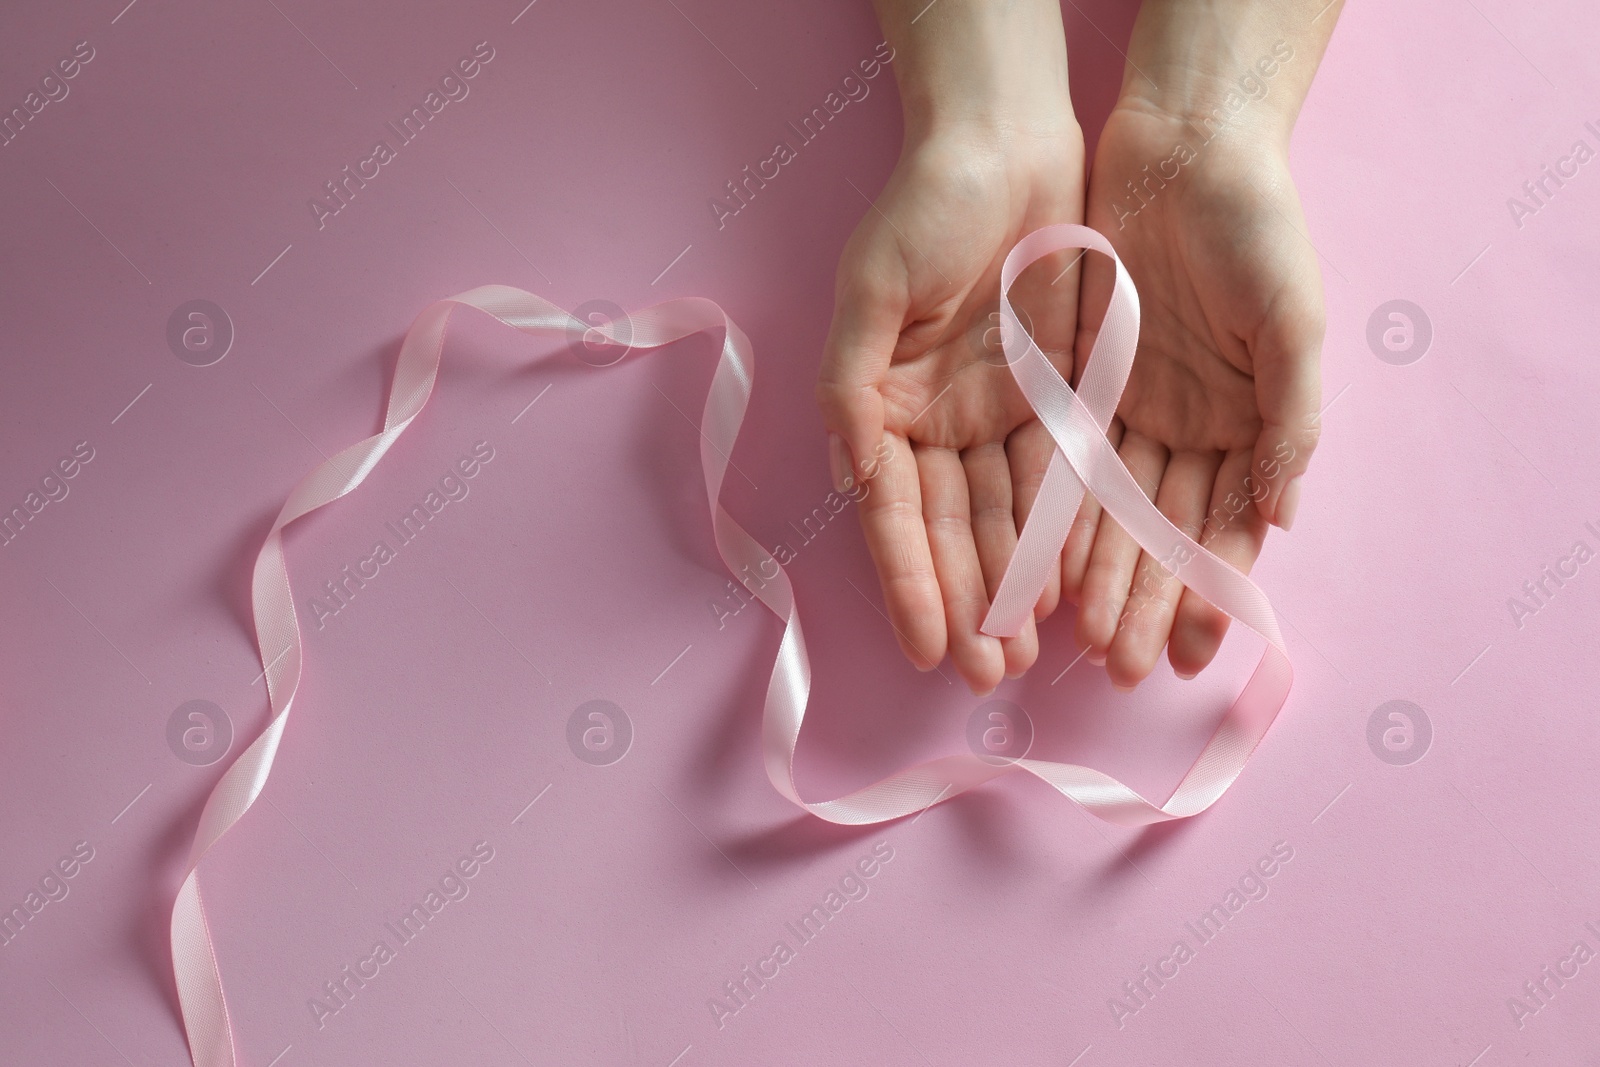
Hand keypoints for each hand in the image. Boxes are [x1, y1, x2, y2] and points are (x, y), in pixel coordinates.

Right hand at [817, 113, 1086, 695]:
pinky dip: (1063, 531)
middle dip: (969, 602)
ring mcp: (998, 415)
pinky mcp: (1057, 399)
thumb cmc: (926, 206)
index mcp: (884, 405)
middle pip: (953, 529)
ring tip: (1030, 650)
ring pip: (1008, 517)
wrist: (1010, 143)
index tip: (928, 647)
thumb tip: (855, 474)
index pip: (895, 511)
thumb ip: (854, 385)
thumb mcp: (874, 288)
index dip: (910, 580)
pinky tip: (1069, 585)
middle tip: (988, 672)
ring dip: (1015, 585)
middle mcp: (938, 422)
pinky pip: (1061, 476)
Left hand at [1059, 97, 1324, 688]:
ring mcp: (1132, 408)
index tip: (1188, 653)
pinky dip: (1056, 512)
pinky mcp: (1080, 379)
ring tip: (1076, 643)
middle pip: (1159, 532)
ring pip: (1108, 509)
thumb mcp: (1293, 323)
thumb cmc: (1259, 229)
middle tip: (1119, 670)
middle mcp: (1188, 429)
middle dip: (1141, 602)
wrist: (1187, 150)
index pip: (1224, 526)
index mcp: (1248, 424)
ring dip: (1096, 576)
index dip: (1206, 590)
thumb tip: (1282, 517)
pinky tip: (1043, 566)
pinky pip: (1063, 457)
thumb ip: (1290, 421)